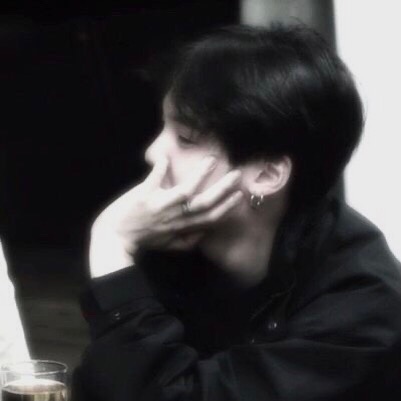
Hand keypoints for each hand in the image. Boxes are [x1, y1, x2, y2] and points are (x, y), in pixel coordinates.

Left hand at [89, 156, 242, 276]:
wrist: (114, 238)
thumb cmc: (143, 239)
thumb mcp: (169, 246)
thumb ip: (188, 241)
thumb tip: (205, 234)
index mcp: (182, 227)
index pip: (210, 217)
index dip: (227, 207)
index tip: (240, 195)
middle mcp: (175, 216)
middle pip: (204, 203)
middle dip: (222, 189)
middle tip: (236, 174)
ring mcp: (160, 205)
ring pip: (186, 191)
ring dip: (199, 175)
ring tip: (212, 160)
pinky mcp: (144, 196)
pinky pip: (154, 180)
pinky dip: (159, 168)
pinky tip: (164, 156)